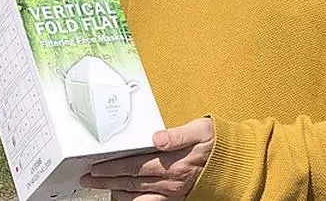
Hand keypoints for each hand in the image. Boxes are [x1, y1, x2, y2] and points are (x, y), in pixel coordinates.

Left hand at [80, 117, 213, 200]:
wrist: (237, 162)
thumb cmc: (217, 143)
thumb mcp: (201, 130)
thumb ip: (177, 134)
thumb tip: (157, 137)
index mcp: (173, 164)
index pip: (133, 166)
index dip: (112, 167)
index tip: (95, 167)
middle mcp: (171, 182)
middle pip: (131, 182)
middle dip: (106, 181)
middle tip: (88, 180)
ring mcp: (174, 193)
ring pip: (138, 195)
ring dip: (116, 192)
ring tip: (101, 189)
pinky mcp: (178, 198)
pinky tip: (124, 199)